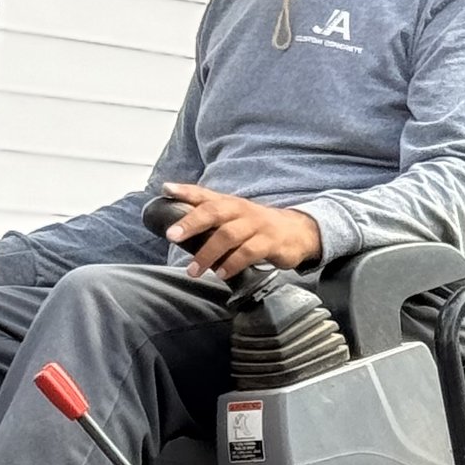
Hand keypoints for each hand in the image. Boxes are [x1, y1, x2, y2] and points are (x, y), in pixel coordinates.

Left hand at [163, 183, 322, 280]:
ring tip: (193, 270)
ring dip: (208, 253)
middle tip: (172, 236)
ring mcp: (257, 226)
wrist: (298, 232)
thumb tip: (170, 197)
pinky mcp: (271, 243)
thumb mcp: (233, 214)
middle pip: (214, 212)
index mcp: (229, 203)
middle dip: (191, 223)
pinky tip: (221, 273)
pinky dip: (233, 263)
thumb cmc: (256, 224)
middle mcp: (241, 210)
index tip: (166, 191)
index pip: (204, 194)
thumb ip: (205, 209)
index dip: (185, 191)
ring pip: (229, 235)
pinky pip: (249, 252)